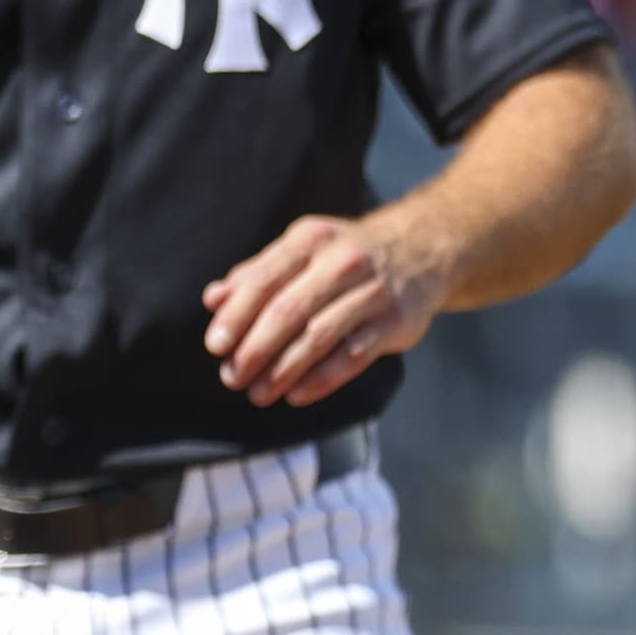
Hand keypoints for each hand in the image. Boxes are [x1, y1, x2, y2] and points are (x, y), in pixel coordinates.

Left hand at [204, 211, 449, 406]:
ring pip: (319, 336)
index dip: (236, 316)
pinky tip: (297, 394)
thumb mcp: (301, 249)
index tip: (215, 346)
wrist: (422, 248)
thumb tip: (213, 299)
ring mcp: (373, 292)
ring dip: (284, 370)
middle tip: (232, 376)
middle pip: (288, 311)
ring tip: (259, 392)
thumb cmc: (344, 254)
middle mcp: (342, 263)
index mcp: (309, 240)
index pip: (263, 280)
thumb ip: (256, 273)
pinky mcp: (397, 322)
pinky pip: (354, 356)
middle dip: (254, 349)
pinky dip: (322, 379)